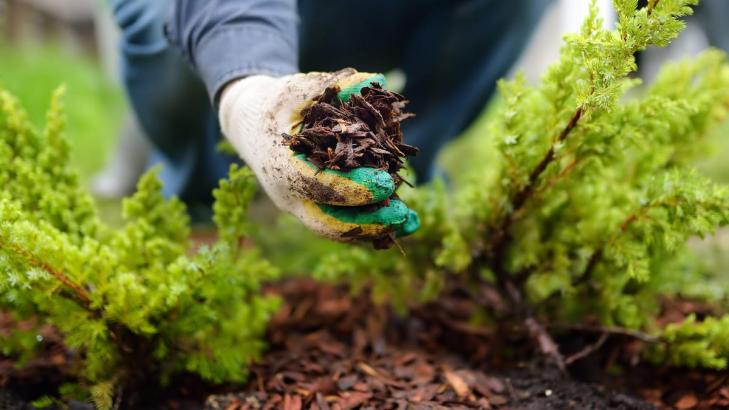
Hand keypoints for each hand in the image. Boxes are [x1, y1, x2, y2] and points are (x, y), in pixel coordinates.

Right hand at [218, 69, 418, 240]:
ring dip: (375, 230)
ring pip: (337, 230)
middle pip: (327, 222)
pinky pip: (342, 224)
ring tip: (412, 223)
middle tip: (402, 214)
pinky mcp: (312, 209)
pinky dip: (371, 226)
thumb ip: (334, 84)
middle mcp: (287, 194)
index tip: (387, 183)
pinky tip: (404, 222)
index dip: (353, 188)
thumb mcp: (298, 88)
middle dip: (367, 223)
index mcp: (280, 165)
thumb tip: (375, 81)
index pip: (317, 185)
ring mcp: (299, 207)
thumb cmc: (276, 103)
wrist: (249, 125)